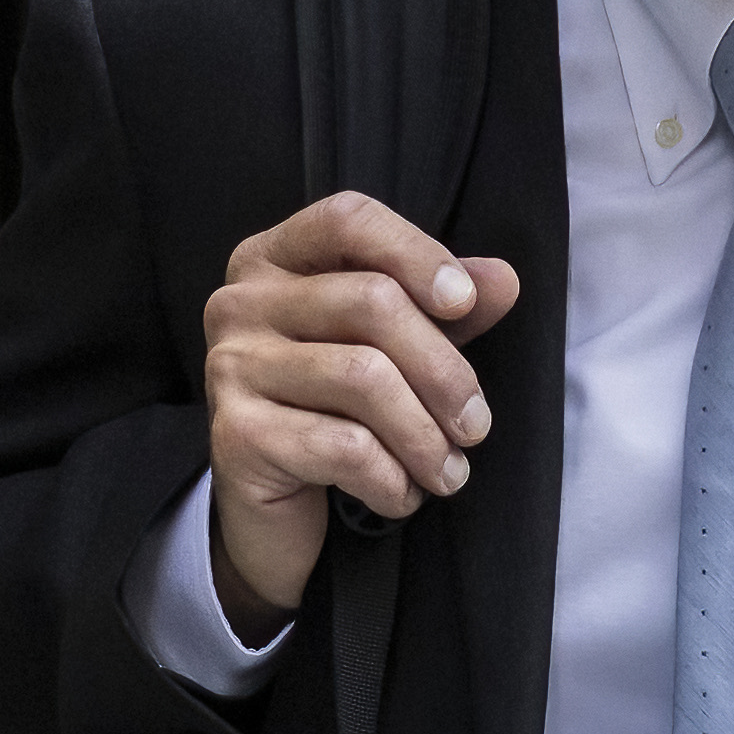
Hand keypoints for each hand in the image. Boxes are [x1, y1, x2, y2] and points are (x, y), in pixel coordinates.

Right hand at [203, 192, 519, 636]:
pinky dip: (392, 478)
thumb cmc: (336, 412)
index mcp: (276, 258)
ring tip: (448, 472)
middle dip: (443, 370)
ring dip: (426, 436)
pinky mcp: (234, 435)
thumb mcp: (396, 348)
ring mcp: (230, 366)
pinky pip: (342, 446)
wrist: (272, 513)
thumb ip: (444, 307)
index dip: (417, 253)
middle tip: (475, 426)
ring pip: (363, 377)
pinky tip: (403, 495)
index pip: (349, 220)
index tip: (467, 304)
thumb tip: (504, 280)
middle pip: (371, 302)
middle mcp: (241, 301)